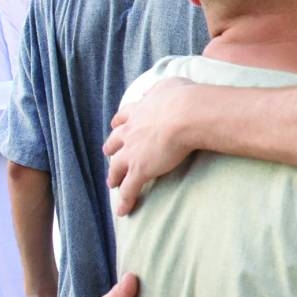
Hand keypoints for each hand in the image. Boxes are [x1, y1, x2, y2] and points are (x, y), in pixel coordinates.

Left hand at [104, 78, 195, 215]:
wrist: (187, 114)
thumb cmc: (184, 98)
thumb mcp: (169, 85)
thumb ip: (160, 89)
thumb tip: (156, 91)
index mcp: (139, 111)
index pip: (124, 118)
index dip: (121, 124)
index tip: (118, 126)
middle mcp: (131, 131)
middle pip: (115, 142)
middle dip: (112, 149)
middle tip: (109, 154)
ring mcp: (133, 152)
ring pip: (117, 167)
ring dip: (113, 175)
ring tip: (112, 183)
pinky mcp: (140, 170)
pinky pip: (129, 189)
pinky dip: (125, 200)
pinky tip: (123, 210)